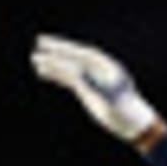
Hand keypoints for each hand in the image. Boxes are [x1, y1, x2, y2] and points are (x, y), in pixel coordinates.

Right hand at [31, 34, 159, 142]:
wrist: (132, 124)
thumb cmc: (126, 111)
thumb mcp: (112, 99)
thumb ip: (96, 86)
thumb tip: (79, 76)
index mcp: (107, 67)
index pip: (84, 54)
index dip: (68, 48)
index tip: (53, 44)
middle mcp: (99, 70)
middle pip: (75, 56)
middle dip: (57, 49)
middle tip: (39, 42)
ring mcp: (92, 79)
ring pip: (69, 67)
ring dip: (52, 63)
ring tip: (34, 59)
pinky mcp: (86, 89)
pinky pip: (68, 79)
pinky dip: (55, 75)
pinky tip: (42, 72)